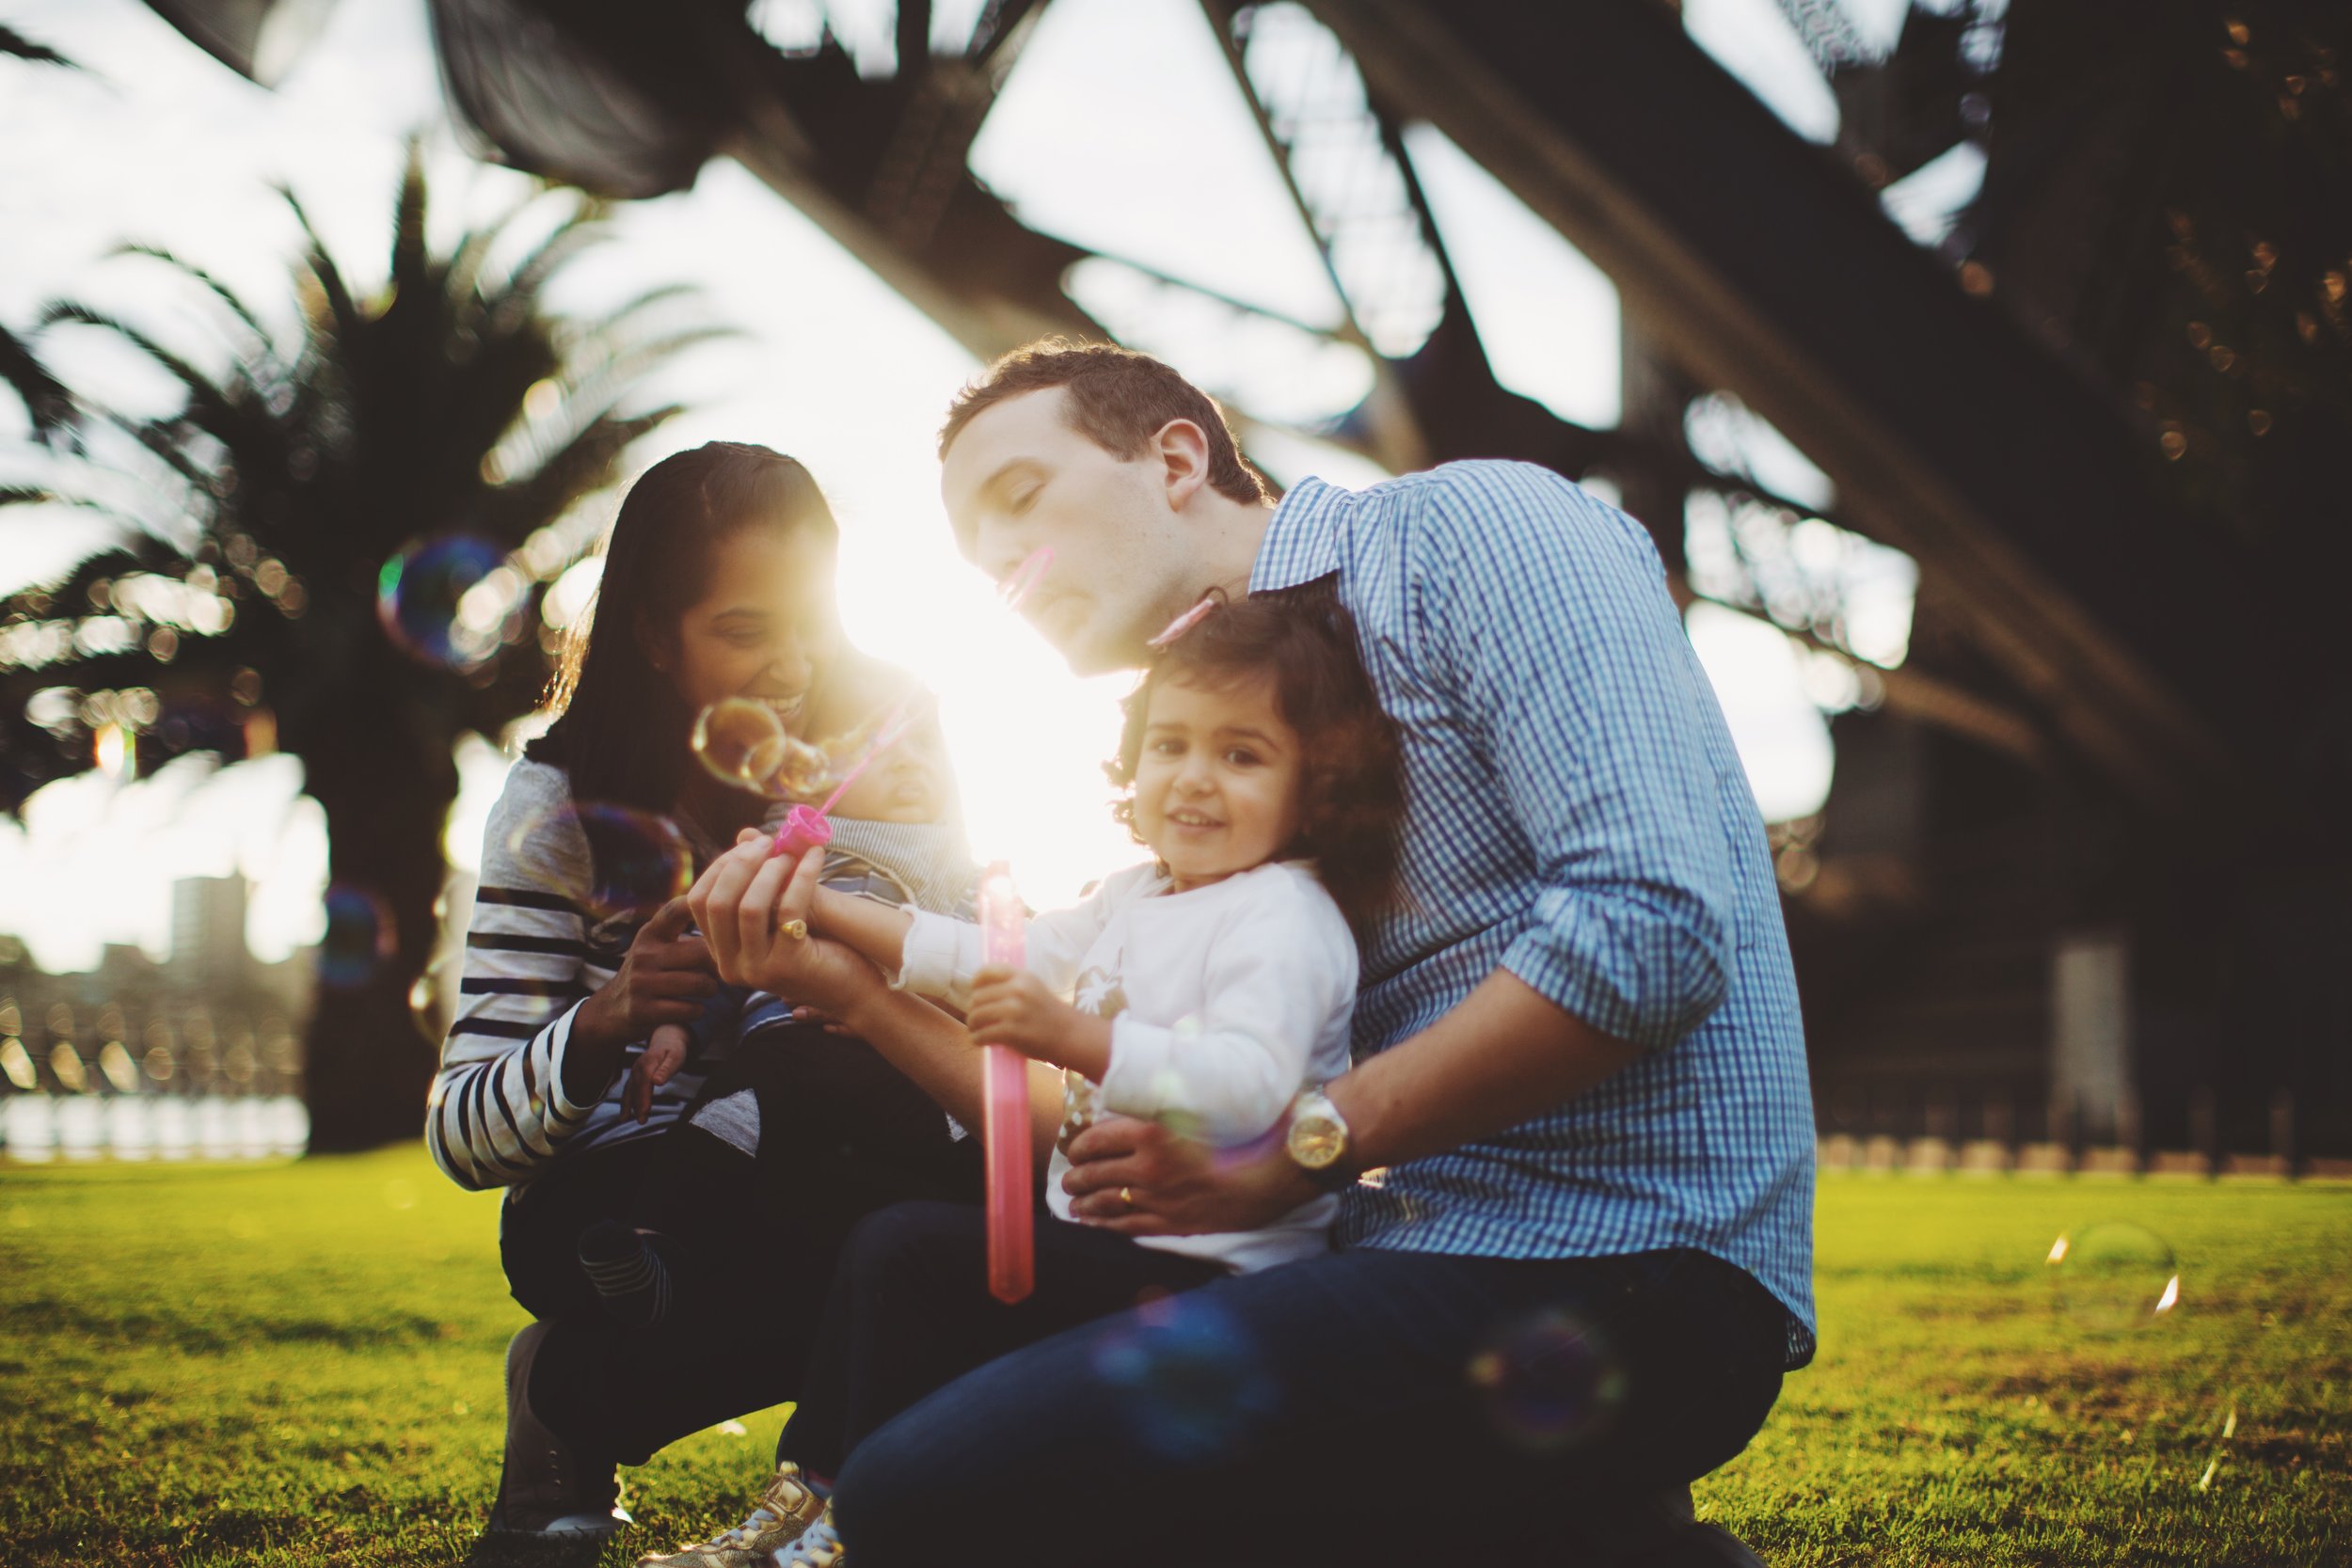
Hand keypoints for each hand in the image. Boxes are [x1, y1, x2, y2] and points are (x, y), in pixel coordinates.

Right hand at [573, 896, 714, 1053]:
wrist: (610, 1010)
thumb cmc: (649, 973)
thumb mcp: (656, 946)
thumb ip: (686, 936)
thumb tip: (733, 926)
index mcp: (650, 934)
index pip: (676, 910)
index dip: (700, 906)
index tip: (722, 910)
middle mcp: (644, 954)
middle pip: (702, 952)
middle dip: (719, 964)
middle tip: (721, 970)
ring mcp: (641, 983)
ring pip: (700, 983)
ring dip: (710, 989)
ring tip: (706, 989)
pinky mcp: (643, 1010)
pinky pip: (689, 1009)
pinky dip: (697, 1010)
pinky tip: (692, 1008)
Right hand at [624, 1027, 687, 1123]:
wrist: (667, 1038)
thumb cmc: (674, 1049)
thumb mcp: (675, 1057)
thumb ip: (666, 1069)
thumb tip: (657, 1082)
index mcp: (648, 1062)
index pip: (645, 1082)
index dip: (644, 1097)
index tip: (645, 1111)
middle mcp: (638, 1067)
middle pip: (636, 1088)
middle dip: (637, 1105)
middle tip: (641, 1121)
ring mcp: (634, 1071)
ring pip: (629, 1090)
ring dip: (628, 1105)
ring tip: (625, 1119)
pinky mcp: (634, 1076)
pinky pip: (628, 1090)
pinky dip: (625, 1102)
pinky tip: (624, 1114)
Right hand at [686, 832, 883, 1016]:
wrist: (853, 989)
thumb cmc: (816, 947)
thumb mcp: (778, 914)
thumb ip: (758, 881)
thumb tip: (745, 835)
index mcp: (722, 952)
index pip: (698, 902)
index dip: (720, 867)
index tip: (748, 845)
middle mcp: (731, 966)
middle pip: (717, 903)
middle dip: (741, 864)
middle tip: (769, 842)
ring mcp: (757, 970)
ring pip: (748, 907)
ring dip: (771, 871)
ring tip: (792, 855)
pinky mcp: (787, 966)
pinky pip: (788, 909)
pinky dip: (802, 876)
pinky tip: (816, 858)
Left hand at [965, 965, 1106, 1071]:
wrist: (1070, 1035)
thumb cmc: (1048, 1014)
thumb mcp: (1033, 989)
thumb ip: (1011, 986)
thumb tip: (978, 992)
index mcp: (1022, 976)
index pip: (986, 972)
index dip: (976, 983)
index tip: (975, 992)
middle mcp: (1017, 990)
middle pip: (977, 997)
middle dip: (973, 1010)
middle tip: (977, 1020)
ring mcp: (1013, 1010)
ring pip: (976, 1016)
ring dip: (973, 1026)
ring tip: (977, 1031)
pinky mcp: (1011, 1031)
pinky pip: (981, 1034)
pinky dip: (977, 1039)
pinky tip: (981, 1041)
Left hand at [1061, 1116, 1317, 1236]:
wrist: (1274, 1175)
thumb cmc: (1242, 1132)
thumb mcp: (1200, 1104)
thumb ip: (1167, 1101)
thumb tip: (1144, 1092)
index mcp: (1152, 1130)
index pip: (1099, 1139)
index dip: (1081, 1145)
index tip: (1075, 1148)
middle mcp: (1149, 1165)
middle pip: (1096, 1172)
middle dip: (1077, 1177)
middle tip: (1069, 1178)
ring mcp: (1158, 1198)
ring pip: (1106, 1200)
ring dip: (1084, 1201)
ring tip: (1072, 1202)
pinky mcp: (1171, 1222)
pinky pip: (1127, 1225)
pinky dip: (1104, 1224)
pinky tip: (1091, 1223)